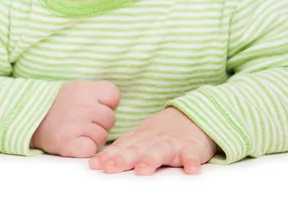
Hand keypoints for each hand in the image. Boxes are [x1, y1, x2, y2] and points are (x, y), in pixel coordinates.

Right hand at [30, 80, 119, 156]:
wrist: (31, 118)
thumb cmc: (60, 104)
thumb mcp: (78, 88)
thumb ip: (98, 93)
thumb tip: (116, 105)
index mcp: (84, 89)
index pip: (114, 96)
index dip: (107, 104)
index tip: (96, 106)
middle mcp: (81, 105)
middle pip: (110, 119)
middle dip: (101, 123)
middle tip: (85, 121)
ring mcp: (74, 124)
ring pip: (102, 136)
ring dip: (93, 137)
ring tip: (78, 131)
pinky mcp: (68, 143)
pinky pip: (91, 149)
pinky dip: (85, 148)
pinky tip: (75, 141)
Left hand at [88, 106, 217, 174]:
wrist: (191, 116)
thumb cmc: (161, 133)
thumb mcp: (140, 138)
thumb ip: (123, 149)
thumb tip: (96, 162)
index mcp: (139, 139)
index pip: (121, 148)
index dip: (108, 156)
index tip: (95, 165)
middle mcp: (153, 141)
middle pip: (136, 150)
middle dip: (122, 159)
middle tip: (110, 168)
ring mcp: (172, 143)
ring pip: (160, 151)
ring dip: (151, 160)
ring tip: (142, 170)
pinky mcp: (191, 147)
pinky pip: (191, 154)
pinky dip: (191, 161)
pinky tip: (191, 169)